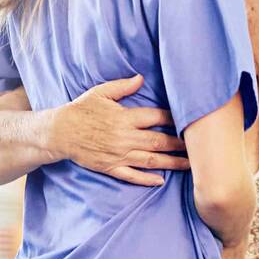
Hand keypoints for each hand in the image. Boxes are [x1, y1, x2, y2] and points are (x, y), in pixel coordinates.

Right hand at [48, 74, 186, 185]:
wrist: (58, 132)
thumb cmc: (81, 110)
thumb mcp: (100, 93)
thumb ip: (122, 87)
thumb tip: (141, 78)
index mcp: (125, 118)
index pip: (156, 117)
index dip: (174, 119)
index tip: (191, 120)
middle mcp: (125, 138)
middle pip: (159, 142)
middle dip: (181, 144)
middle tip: (200, 147)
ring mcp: (119, 155)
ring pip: (151, 161)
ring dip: (172, 163)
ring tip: (190, 166)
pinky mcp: (111, 168)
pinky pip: (132, 176)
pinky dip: (147, 179)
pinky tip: (162, 181)